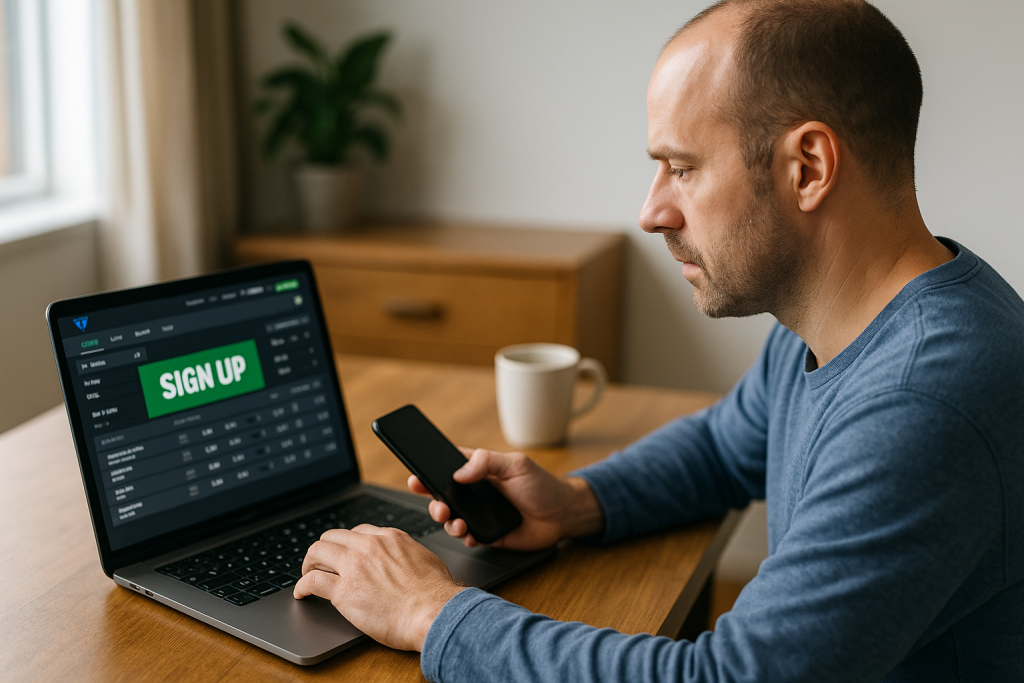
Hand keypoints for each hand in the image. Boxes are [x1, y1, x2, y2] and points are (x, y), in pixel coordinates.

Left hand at [293, 524, 463, 651]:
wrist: (433, 611)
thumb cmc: (436, 593)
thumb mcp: (425, 559)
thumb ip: (408, 554)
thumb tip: (407, 561)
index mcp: (390, 538)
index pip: (358, 532)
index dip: (347, 544)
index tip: (344, 554)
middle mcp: (369, 546)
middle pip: (333, 537)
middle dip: (324, 549)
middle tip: (320, 562)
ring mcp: (354, 566)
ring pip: (317, 551)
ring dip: (309, 563)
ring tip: (307, 573)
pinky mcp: (343, 591)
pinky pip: (312, 581)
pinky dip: (302, 586)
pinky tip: (302, 592)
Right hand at [407, 447, 604, 549]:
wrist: (562, 516)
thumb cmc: (542, 485)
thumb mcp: (517, 465)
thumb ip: (488, 462)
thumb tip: (460, 471)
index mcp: (478, 471)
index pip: (446, 468)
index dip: (428, 473)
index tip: (417, 478)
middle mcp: (475, 492)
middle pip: (442, 496)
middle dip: (434, 503)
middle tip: (440, 508)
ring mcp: (480, 514)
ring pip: (451, 519)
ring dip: (448, 522)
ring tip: (458, 524)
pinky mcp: (487, 534)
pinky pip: (467, 538)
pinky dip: (465, 538)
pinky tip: (472, 535)